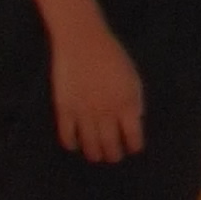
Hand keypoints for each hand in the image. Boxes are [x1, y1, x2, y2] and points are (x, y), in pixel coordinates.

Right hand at [49, 19, 145, 161]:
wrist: (82, 41)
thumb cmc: (111, 55)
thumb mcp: (132, 77)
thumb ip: (134, 100)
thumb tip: (135, 121)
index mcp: (126, 104)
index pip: (133, 136)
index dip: (134, 146)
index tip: (133, 149)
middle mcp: (106, 113)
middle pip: (110, 144)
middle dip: (113, 155)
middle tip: (114, 157)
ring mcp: (84, 113)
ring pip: (89, 144)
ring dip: (94, 153)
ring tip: (96, 156)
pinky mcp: (65, 109)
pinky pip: (67, 135)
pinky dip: (71, 144)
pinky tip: (74, 145)